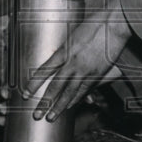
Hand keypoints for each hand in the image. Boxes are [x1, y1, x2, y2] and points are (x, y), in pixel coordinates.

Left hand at [24, 6, 130, 121]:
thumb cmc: (95, 23)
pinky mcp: (98, 74)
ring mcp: (86, 70)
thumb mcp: (74, 34)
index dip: (34, 84)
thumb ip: (66, 48)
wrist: (115, 25)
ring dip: (60, 106)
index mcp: (65, 51)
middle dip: (45, 102)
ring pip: (70, 92)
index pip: (44, 70)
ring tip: (51, 118)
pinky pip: (84, 90)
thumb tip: (59, 58)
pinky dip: (76, 99)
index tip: (25, 94)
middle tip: (36, 115)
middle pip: (56, 87)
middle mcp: (74, 63)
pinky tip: (70, 106)